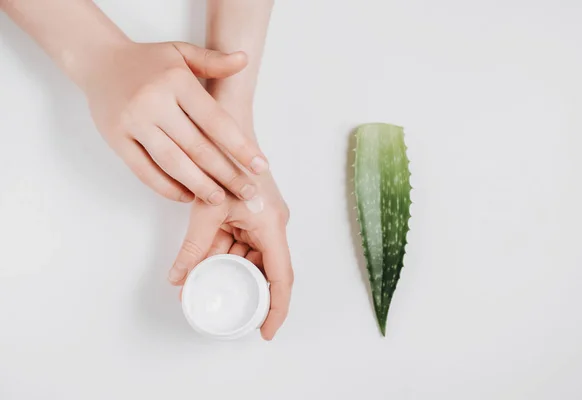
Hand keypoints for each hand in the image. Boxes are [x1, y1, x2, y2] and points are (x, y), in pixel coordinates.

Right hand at [81, 41, 268, 203]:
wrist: (98, 60)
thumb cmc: (147, 60)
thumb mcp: (181, 52)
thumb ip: (213, 61)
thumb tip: (244, 60)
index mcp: (176, 82)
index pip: (216, 121)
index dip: (240, 147)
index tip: (260, 166)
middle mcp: (154, 102)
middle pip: (197, 147)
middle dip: (226, 173)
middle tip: (248, 193)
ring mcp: (133, 123)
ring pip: (172, 163)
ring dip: (199, 185)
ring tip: (220, 199)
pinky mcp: (116, 139)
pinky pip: (144, 170)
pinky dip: (167, 186)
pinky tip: (187, 195)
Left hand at [168, 176, 292, 339]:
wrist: (226, 133)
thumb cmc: (224, 163)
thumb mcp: (207, 211)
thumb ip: (193, 247)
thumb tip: (177, 278)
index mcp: (271, 226)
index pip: (281, 277)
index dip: (277, 308)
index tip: (267, 331)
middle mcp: (272, 226)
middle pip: (265, 271)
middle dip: (246, 293)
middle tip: (230, 314)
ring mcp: (262, 222)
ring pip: (248, 258)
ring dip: (228, 273)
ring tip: (206, 290)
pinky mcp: (250, 217)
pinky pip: (239, 244)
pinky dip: (223, 256)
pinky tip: (205, 267)